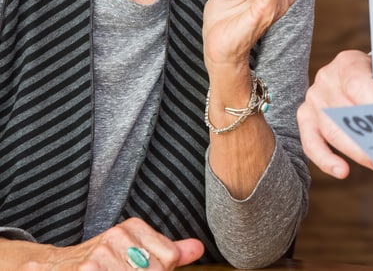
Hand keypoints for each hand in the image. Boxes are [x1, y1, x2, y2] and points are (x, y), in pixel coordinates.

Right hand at [13, 217, 203, 268]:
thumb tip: (198, 248)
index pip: (169, 257)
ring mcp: (99, 256)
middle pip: (155, 270)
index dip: (160, 270)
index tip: (143, 268)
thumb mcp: (136, 249)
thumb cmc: (101, 262)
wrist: (53, 267)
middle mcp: (117, 236)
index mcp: (133, 227)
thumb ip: (168, 251)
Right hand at [297, 50, 372, 177]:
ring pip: (331, 131)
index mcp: (347, 62)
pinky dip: (325, 159)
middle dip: (370, 135)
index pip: (358, 85)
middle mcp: (326, 78)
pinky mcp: (306, 116)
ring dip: (356, 151)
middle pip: (344, 113)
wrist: (358, 69)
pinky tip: (342, 171)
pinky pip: (311, 142)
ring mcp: (314, 98)